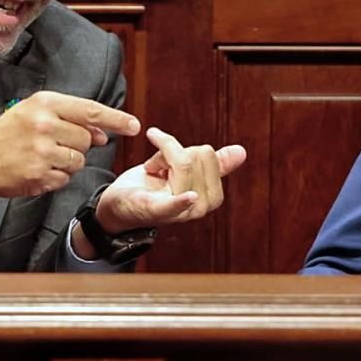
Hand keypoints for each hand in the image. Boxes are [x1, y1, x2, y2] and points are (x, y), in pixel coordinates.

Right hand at [0, 91, 140, 198]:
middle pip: (87, 139)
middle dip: (78, 144)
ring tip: (43, 156)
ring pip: (79, 161)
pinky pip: (66, 179)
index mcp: (45, 104)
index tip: (134, 126)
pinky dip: (56, 176)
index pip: (91, 111)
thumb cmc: (10, 131)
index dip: (116, 120)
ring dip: (68, 162)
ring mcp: (41, 153)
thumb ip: (72, 118)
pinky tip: (37, 169)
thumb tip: (103, 135)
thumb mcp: (37, 112)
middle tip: (53, 142)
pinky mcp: (38, 176)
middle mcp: (44, 126)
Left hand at [94, 127, 246, 233]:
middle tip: (157, 168)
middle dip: (171, 152)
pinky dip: (182, 200)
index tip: (168, 159)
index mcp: (212, 196)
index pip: (206, 154)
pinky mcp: (156, 211)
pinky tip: (189, 197)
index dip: (184, 150)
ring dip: (160, 159)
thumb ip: (213, 164)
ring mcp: (181, 211)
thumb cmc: (152, 187)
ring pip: (182, 161)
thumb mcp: (183, 172)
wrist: (120, 205)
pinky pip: (174, 204)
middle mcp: (201, 206)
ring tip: (152, 172)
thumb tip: (241, 151)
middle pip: (195, 155)